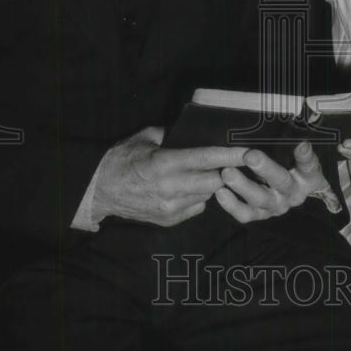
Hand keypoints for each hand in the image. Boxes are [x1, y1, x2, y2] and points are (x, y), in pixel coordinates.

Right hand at [93, 126, 250, 226]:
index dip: (231, 155)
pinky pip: (196, 207)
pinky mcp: (169, 220)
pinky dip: (199, 196)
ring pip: (208, 195)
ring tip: (209, 172)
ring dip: (212, 183)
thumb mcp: (145, 138)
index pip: (207, 158)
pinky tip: (190, 186)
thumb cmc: (122, 159)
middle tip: (232, 162)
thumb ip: (171, 133)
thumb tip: (194, 130)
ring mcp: (170, 207)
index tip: (249, 151)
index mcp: (165, 163)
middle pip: (215, 181)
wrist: (101, 190)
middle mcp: (170, 188)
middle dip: (226, 171)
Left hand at [215, 141, 338, 222]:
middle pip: (281, 182)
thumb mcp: (300, 158)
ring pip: (260, 198)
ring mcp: (275, 206)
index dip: (305, 157)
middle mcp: (292, 194)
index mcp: (307, 178)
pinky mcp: (259, 214)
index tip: (300, 145)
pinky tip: (220, 192)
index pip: (309, 166)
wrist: (292, 193)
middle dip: (265, 169)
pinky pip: (246, 213)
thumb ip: (299, 150)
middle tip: (250, 156)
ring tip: (227, 173)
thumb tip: (301, 142)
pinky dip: (232, 205)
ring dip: (243, 186)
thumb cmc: (294, 168)